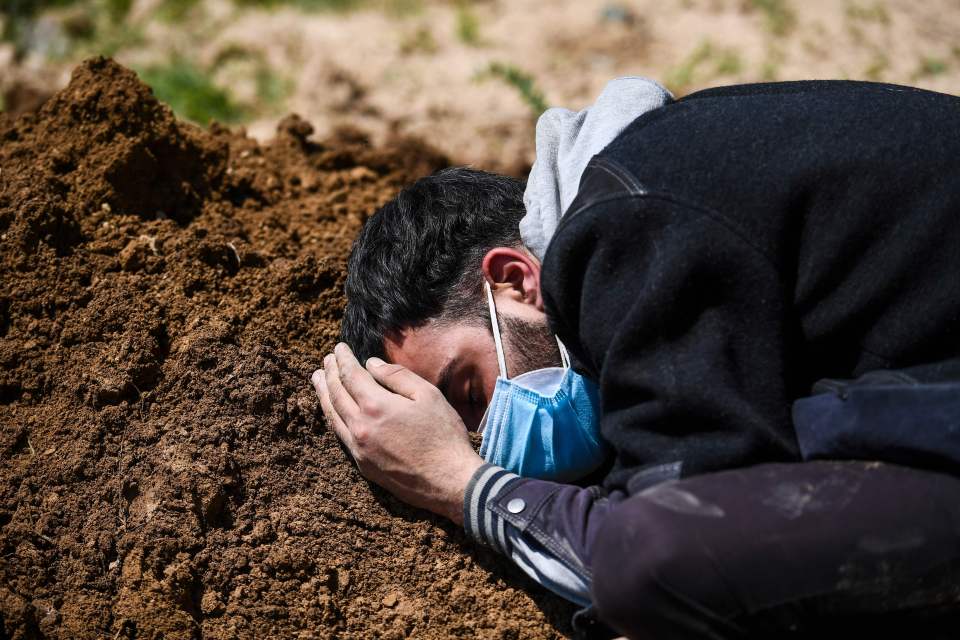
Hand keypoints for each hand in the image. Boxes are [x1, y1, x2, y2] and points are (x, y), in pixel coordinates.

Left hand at [311, 343, 482, 523]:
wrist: (449, 482)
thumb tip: (371, 364)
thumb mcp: (428, 395)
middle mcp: (361, 427)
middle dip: (330, 374)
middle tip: (326, 360)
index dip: (343, 359)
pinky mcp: (363, 465)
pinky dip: (332, 417)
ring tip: (318, 380)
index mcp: (376, 406)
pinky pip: (340, 435)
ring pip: (333, 416)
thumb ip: (397, 376)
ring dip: (323, 395)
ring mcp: (359, 449)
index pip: (351, 376)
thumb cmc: (443, 436)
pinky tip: (333, 411)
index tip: (339, 348)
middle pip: (336, 394)